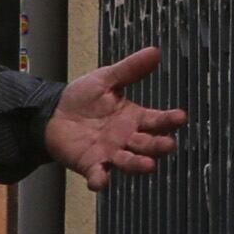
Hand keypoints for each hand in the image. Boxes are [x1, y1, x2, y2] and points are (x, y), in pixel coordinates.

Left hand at [41, 47, 184, 187]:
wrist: (53, 113)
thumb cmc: (83, 98)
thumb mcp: (106, 79)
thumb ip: (129, 70)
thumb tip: (154, 51)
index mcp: (134, 118)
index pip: (157, 121)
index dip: (169, 120)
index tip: (180, 117)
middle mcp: (127, 139)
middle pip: (148, 145)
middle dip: (158, 146)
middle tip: (167, 145)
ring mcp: (110, 153)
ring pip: (129, 162)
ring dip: (138, 165)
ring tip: (148, 165)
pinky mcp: (91, 164)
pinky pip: (98, 175)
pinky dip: (99, 180)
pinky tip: (100, 182)